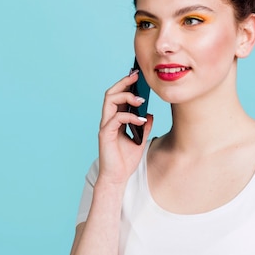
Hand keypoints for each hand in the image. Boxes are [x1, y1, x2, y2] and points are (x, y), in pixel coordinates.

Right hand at [97, 70, 153, 185]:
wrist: (117, 177)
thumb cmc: (125, 160)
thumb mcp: (140, 139)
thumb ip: (144, 125)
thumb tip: (150, 113)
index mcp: (115, 119)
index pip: (117, 96)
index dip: (126, 85)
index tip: (138, 76)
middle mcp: (108, 120)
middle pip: (111, 93)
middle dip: (123, 83)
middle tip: (137, 77)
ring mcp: (105, 126)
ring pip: (109, 101)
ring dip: (126, 96)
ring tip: (140, 99)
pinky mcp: (105, 134)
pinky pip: (117, 118)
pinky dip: (130, 116)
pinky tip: (141, 120)